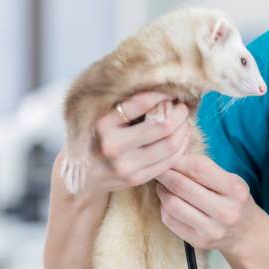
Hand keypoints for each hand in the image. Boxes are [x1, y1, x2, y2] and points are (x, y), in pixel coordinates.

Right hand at [61, 91, 192, 197]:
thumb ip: (126, 106)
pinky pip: (170, 161)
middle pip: (163, 125)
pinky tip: (182, 137)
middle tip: (182, 107)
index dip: (162, 95)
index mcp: (103, 124)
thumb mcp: (102, 117)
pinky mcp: (136, 179)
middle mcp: (112, 145)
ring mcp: (125, 166)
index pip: (141, 103)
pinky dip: (181, 146)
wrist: (84, 177)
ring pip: (171, 144)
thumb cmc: (97, 139)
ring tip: (184, 121)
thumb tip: (162, 89)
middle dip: (179, 113)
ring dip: (184, 129)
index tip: (169, 92)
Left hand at [155, 154, 260, 253]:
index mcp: (235, 189)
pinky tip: (167, 201)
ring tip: (161, 184)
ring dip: (162, 191)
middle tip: (157, 168)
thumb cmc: (233, 199)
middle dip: (164, 174)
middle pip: (181, 186)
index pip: (197, 168)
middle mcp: (226, 211)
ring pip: (172, 204)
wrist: (246, 232)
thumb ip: (205, 168)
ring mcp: (212, 229)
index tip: (167, 156)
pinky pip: (170, 221)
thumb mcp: (230, 180)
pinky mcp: (199, 241)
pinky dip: (163, 207)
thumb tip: (172, 156)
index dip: (177, 160)